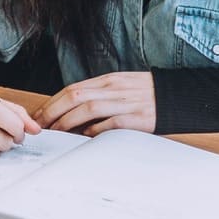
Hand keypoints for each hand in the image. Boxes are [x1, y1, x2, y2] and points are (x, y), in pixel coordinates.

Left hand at [35, 72, 155, 135]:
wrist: (179, 97)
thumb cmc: (147, 96)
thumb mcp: (121, 88)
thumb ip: (99, 96)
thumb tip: (73, 113)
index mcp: (108, 81)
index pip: (72, 88)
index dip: (52, 102)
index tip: (39, 115)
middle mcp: (113, 89)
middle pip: (75, 96)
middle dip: (53, 111)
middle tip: (40, 125)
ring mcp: (125, 102)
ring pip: (88, 108)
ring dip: (68, 121)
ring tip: (56, 133)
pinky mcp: (137, 118)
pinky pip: (110, 123)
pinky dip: (95, 130)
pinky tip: (85, 137)